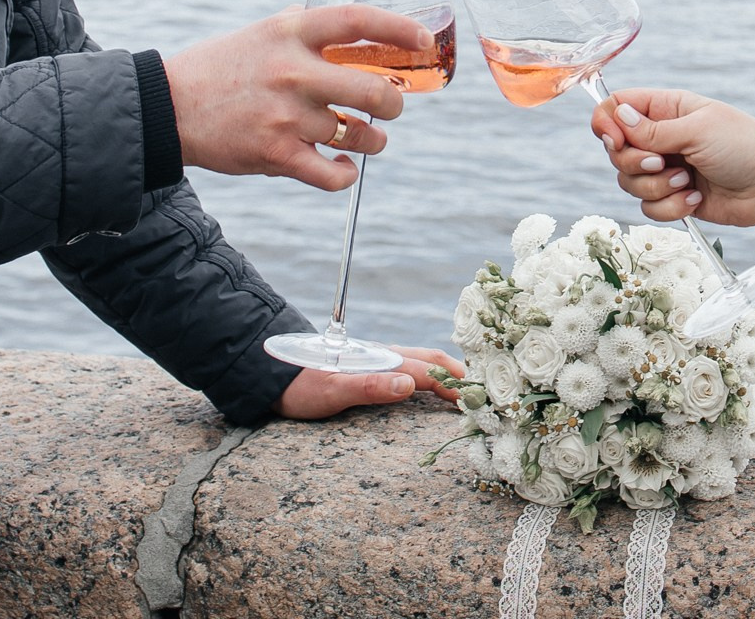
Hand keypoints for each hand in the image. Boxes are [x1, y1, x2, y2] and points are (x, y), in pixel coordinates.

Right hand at [163, 6, 432, 190]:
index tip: (424, 41)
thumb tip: (347, 26)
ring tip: (367, 137)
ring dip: (372, 140)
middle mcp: (292, 71)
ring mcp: (285, 116)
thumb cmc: (219, 67)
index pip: (358, 21)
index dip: (399, 29)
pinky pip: (333, 174)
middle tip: (390, 106)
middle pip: (374, 90)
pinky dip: (345, 174)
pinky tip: (341, 165)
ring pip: (358, 135)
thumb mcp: (261, 32)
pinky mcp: (275, 155)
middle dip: (394, 103)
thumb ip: (303, 28)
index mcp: (291, 33)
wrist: (168, 108)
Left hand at [275, 344, 465, 420]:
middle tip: (482, 391)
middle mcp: (383, 356)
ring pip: (421, 360)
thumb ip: (370, 386)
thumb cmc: (301, 386)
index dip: (454, 385)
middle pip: (430, 359)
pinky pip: (407, 366)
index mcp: (380, 361)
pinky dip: (429, 372)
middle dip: (458, 373)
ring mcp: (376, 359)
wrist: (272, 372)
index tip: (479, 399)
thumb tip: (409, 384)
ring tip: (464, 385)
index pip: (427, 372)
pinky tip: (428, 383)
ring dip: (446, 370)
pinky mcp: (369, 367)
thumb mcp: (331, 391)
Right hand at [591, 88, 754, 241]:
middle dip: (635, 163)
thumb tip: (616, 116)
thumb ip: (652, 129)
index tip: (615, 140)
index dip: (608, 124)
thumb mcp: (698, 130)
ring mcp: (667, 169)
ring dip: (657, 187)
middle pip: (617, 150)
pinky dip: (670, 207)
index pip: (618, 107)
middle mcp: (662, 137)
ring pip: (629, 182)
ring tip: (688, 181)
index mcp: (667, 109)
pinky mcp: (674, 197)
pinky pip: (649, 207)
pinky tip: (696, 198)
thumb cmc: (746, 147)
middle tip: (663, 163)